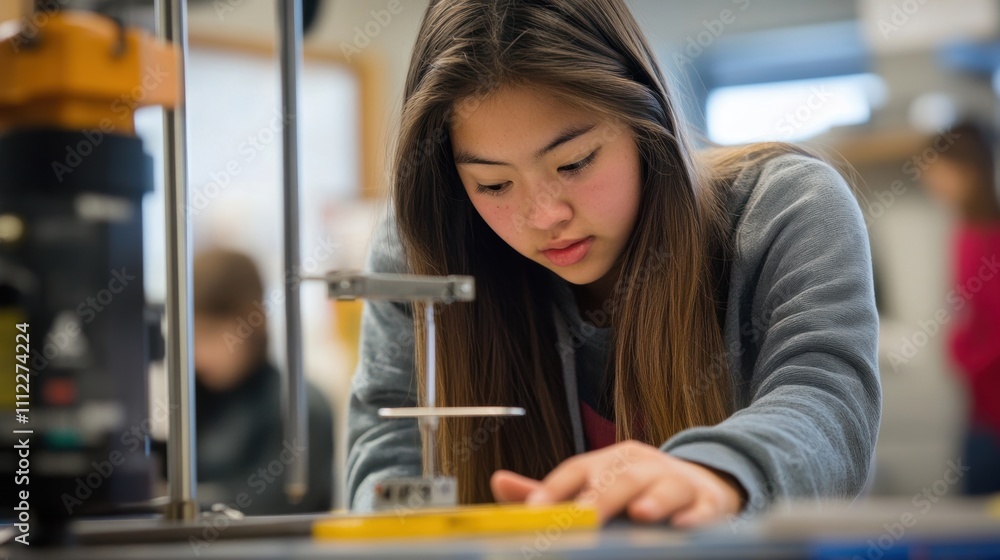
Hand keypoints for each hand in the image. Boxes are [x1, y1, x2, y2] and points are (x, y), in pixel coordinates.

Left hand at [490, 440, 745, 526]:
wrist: (701, 484)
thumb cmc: (636, 491)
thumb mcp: (594, 487)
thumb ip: (550, 493)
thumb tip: (498, 482)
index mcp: (610, 461)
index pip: (578, 469)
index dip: (555, 489)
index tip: (534, 511)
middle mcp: (641, 466)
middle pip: (620, 477)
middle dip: (601, 497)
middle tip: (583, 518)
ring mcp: (676, 481)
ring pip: (664, 486)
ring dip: (652, 500)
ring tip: (639, 514)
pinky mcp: (707, 502)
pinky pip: (703, 508)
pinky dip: (695, 517)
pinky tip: (684, 527)